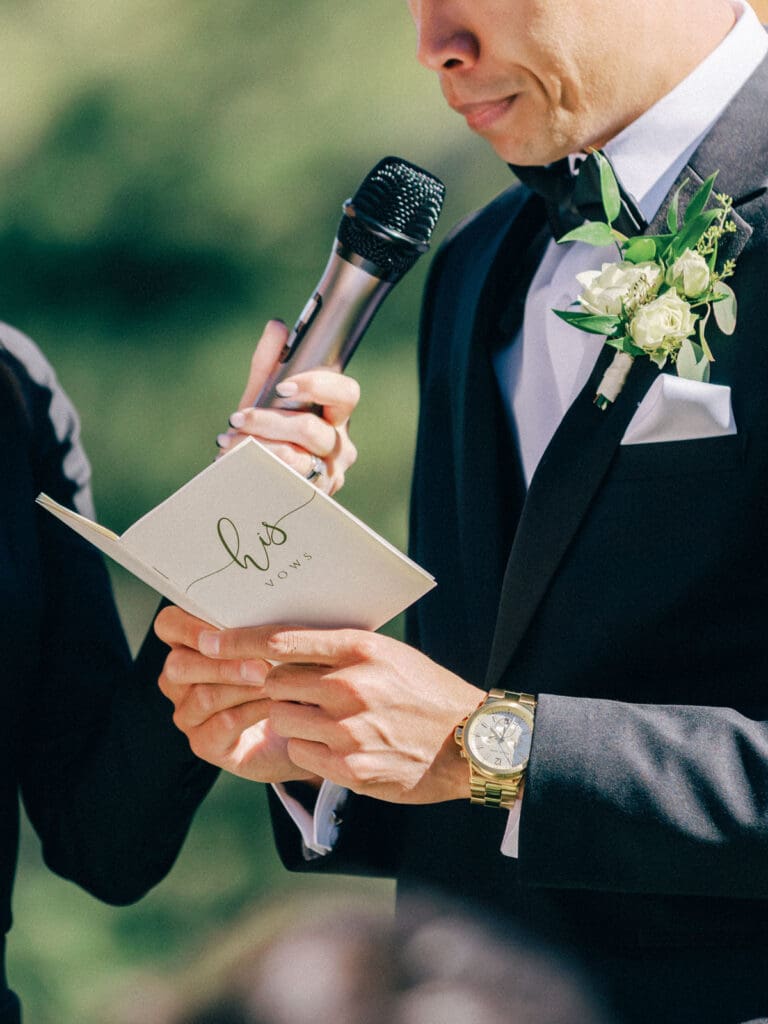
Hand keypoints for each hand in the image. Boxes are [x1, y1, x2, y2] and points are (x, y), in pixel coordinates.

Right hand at [154, 606, 319, 784]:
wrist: (299, 724)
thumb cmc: (282, 674)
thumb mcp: (272, 645)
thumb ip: (259, 628)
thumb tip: (268, 608)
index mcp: (188, 646)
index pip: (169, 625)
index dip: (188, 626)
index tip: (222, 629)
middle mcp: (179, 681)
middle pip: (179, 665)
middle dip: (222, 663)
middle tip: (260, 665)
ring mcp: (188, 714)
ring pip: (203, 696)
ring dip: (241, 688)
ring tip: (274, 683)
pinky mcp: (204, 743)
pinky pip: (222, 724)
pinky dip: (252, 712)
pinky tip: (276, 705)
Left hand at [190, 623, 484, 804]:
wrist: (471, 742)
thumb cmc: (424, 692)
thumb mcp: (387, 654)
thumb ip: (337, 649)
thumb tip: (280, 643)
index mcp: (359, 650)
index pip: (281, 640)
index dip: (237, 640)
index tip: (207, 637)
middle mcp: (351, 687)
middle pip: (273, 682)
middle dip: (274, 687)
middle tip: (292, 690)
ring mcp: (349, 730)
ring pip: (283, 720)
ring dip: (292, 720)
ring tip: (324, 720)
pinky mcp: (351, 768)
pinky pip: (300, 755)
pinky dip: (308, 750)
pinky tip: (336, 745)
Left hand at [216, 319, 359, 493]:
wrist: (250, 474)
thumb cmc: (265, 431)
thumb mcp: (263, 396)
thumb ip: (269, 363)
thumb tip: (278, 327)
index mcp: (336, 414)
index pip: (346, 394)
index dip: (318, 386)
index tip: (283, 387)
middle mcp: (340, 445)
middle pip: (314, 430)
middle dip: (271, 422)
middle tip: (238, 418)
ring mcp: (329, 475)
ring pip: (298, 460)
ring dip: (259, 448)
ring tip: (231, 442)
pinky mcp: (311, 499)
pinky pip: (286, 484)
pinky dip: (257, 469)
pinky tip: (236, 461)